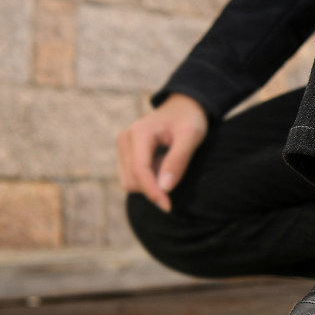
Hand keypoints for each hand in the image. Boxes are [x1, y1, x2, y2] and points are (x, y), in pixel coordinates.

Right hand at [117, 94, 208, 212]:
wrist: (183, 107)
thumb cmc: (189, 119)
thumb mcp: (191, 135)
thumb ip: (178, 160)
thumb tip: (164, 188)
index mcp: (139, 133)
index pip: (139, 170)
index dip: (152, 192)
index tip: (167, 206)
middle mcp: (125, 139)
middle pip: (132, 180)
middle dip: (153, 186)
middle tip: (176, 170)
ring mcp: (122, 147)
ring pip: (130, 182)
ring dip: (151, 183)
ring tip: (168, 163)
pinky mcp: (124, 154)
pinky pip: (132, 178)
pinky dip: (148, 179)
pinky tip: (161, 164)